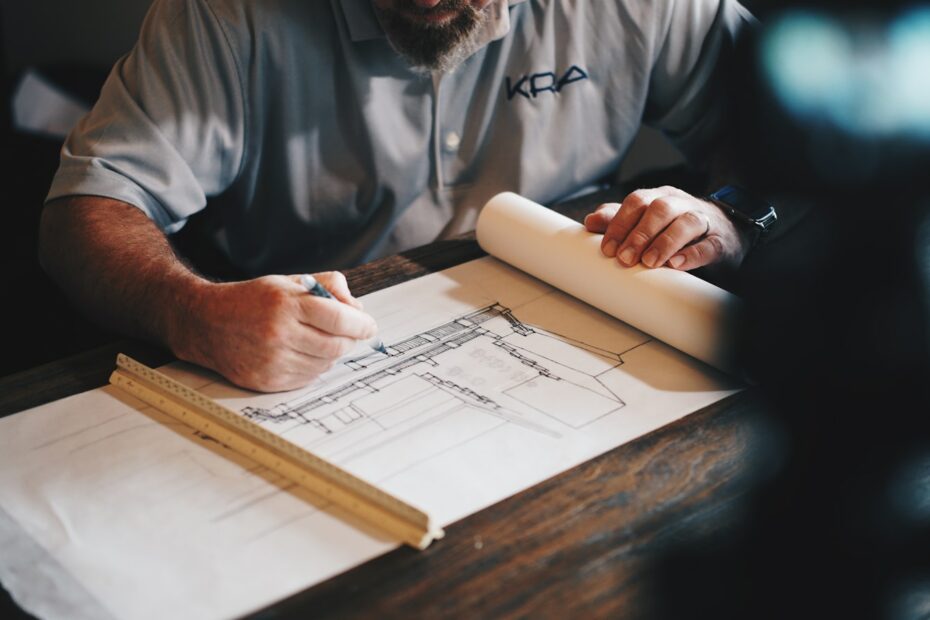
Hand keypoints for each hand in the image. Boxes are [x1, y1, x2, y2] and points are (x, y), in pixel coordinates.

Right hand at [172, 272, 377, 391]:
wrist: (207, 323)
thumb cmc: (252, 300)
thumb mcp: (288, 282)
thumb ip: (327, 286)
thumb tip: (358, 308)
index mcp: (286, 304)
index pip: (339, 318)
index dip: (361, 324)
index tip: (369, 326)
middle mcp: (279, 334)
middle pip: (337, 345)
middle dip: (349, 340)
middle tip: (348, 333)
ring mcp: (273, 360)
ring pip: (325, 364)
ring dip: (331, 354)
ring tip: (318, 340)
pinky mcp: (268, 381)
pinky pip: (308, 378)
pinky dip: (314, 367)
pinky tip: (303, 353)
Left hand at [583, 186, 750, 269]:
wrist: (723, 233)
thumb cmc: (675, 228)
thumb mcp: (646, 222)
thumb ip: (619, 220)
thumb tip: (589, 221)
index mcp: (659, 197)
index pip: (637, 202)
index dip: (620, 223)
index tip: (607, 249)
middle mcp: (680, 204)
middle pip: (660, 209)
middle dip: (639, 234)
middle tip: (624, 258)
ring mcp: (703, 220)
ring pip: (685, 222)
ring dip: (664, 242)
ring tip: (649, 262)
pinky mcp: (719, 241)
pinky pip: (708, 245)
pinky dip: (691, 254)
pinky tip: (676, 265)